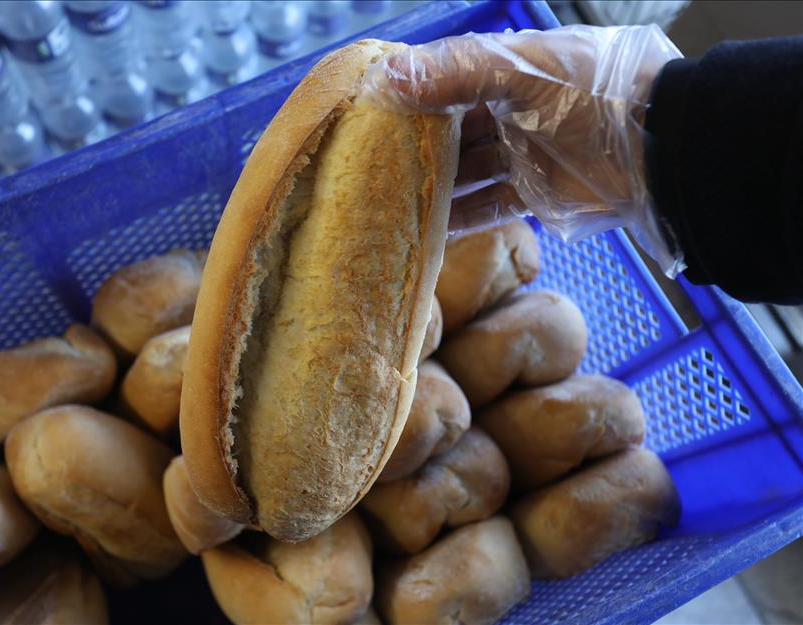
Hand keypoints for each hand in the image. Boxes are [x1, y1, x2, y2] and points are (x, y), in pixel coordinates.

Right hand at [362, 25, 684, 274]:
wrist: (662, 148)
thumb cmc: (593, 92)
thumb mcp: (522, 70)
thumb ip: (454, 74)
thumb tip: (384, 79)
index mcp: (506, 68)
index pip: (442, 80)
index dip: (406, 97)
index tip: (365, 117)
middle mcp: (510, 109)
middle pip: (449, 131)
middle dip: (413, 149)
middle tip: (366, 169)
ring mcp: (522, 153)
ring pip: (464, 173)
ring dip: (431, 188)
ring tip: (386, 205)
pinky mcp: (535, 194)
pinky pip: (488, 207)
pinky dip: (460, 220)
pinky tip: (425, 232)